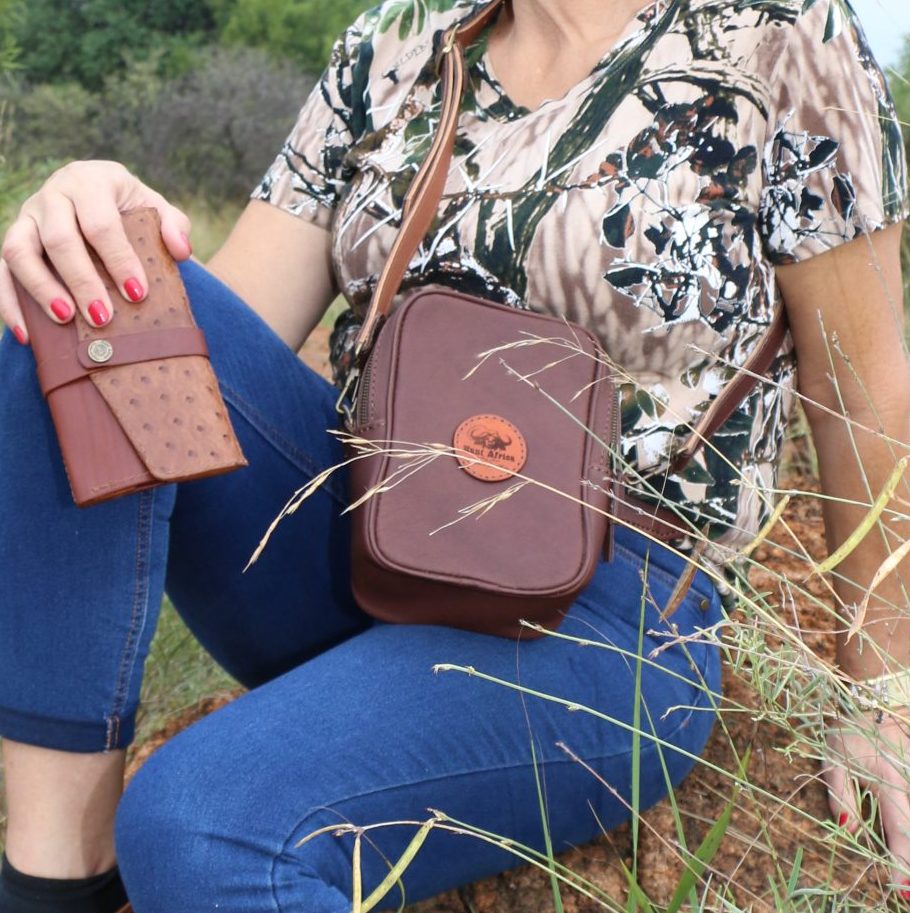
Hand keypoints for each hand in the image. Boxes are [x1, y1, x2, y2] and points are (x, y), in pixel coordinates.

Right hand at [0, 161, 191, 342]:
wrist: (98, 194)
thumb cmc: (130, 207)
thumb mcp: (155, 207)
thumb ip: (173, 225)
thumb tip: (181, 250)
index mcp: (90, 182)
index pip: (101, 223)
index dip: (118, 260)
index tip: (137, 294)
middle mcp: (53, 195)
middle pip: (59, 239)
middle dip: (82, 281)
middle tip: (103, 317)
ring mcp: (27, 217)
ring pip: (19, 250)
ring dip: (41, 288)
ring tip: (66, 319)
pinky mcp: (14, 239)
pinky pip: (1, 270)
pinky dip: (8, 302)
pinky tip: (25, 333)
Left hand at [823, 708, 909, 897]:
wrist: (872, 700)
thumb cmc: (847, 731)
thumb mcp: (831, 757)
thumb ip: (840, 794)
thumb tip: (847, 830)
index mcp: (888, 778)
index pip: (899, 826)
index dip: (902, 860)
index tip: (901, 888)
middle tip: (909, 895)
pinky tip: (909, 833)